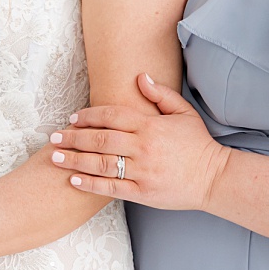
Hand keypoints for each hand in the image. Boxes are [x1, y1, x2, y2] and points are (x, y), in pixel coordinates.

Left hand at [51, 72, 229, 210]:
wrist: (215, 177)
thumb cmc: (197, 144)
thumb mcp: (183, 112)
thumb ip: (160, 94)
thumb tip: (140, 77)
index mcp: (150, 126)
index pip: (112, 116)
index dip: (89, 116)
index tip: (72, 118)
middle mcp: (143, 148)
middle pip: (100, 139)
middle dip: (73, 138)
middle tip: (53, 138)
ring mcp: (142, 171)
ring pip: (101, 164)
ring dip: (75, 160)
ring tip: (55, 157)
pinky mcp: (143, 193)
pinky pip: (111, 188)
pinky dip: (90, 183)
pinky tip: (73, 179)